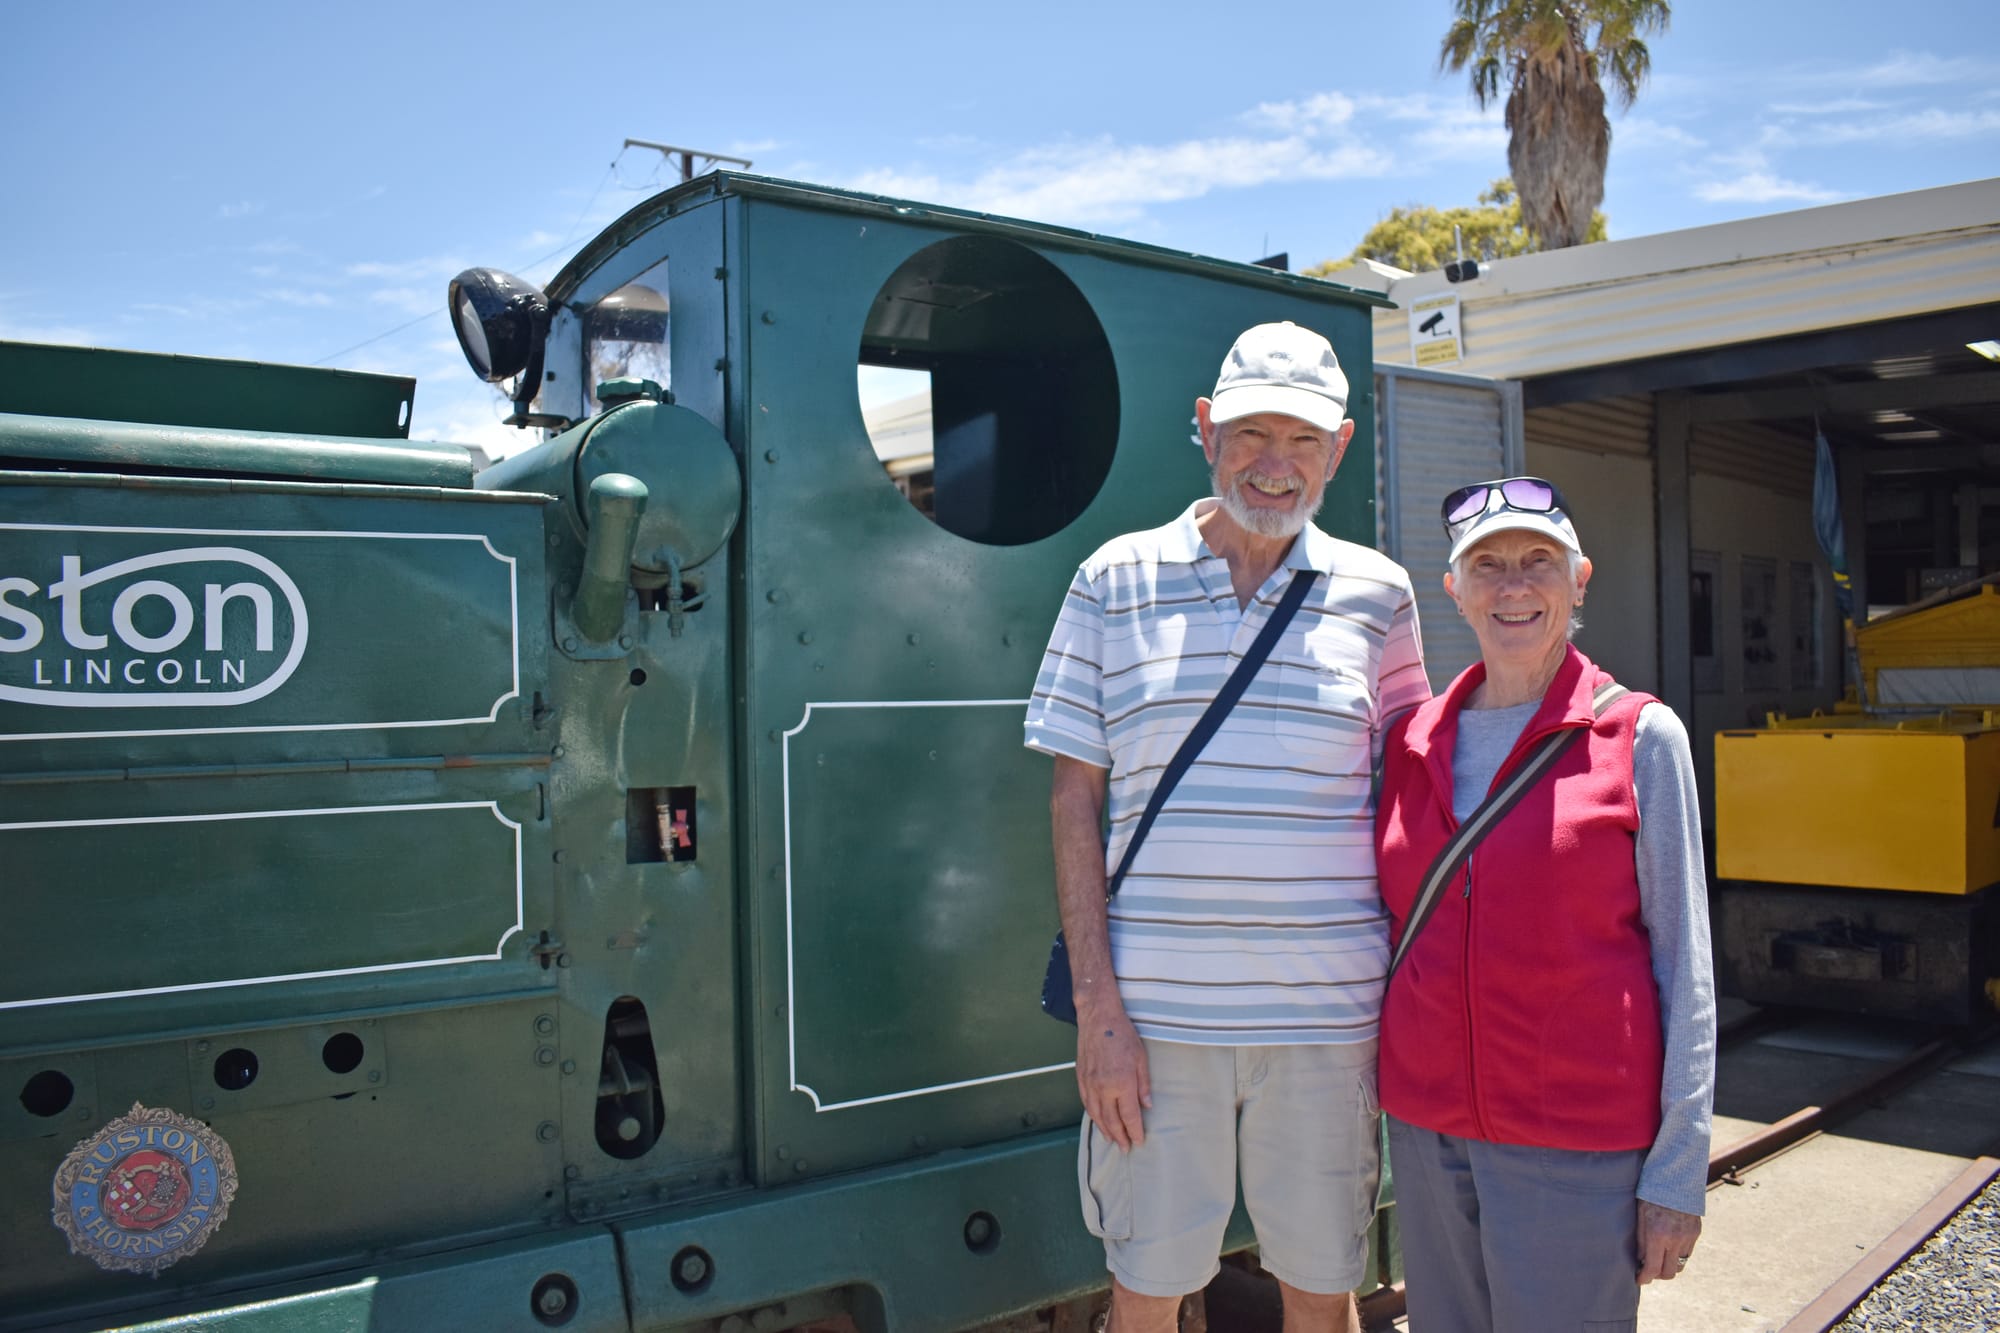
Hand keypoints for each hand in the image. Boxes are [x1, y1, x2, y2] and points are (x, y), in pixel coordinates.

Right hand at [1076, 1009, 1150, 1149]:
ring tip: (1112, 1140)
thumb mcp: (1141, 1058)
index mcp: (1122, 1083)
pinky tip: (1098, 1121)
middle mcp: (1104, 1087)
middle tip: (1125, 1148)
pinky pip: (1086, 1103)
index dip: (1134, 1131)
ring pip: (1097, 1115)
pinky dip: (1093, 1116)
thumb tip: (1147, 1106)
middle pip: (1112, 1120)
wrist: (1098, 1017)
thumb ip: (1144, 1084)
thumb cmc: (1123, 1035)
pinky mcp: (1081, 1078)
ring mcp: (1090, 1084)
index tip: (1139, 1141)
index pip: (1129, 1116)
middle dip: (1119, 1136)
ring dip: (1104, 1130)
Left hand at [1636, 1200, 1701, 1283]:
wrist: (1674, 1178)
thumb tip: (1642, 1261)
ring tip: (1659, 1257)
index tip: (1639, 1280)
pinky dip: (1678, 1254)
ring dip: (1669, 1265)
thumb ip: (1641, 1242)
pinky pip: (1687, 1252)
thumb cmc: (1650, 1195)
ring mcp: (1688, 1237)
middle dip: (1658, 1275)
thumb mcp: (1639, 1217)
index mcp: (1657, 1234)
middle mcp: (1675, 1239)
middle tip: (1649, 1270)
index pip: (1652, 1268)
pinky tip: (1669, 1245)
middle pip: (1669, 1272)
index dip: (1644, 1278)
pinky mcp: (1696, 1232)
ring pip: (1680, 1264)